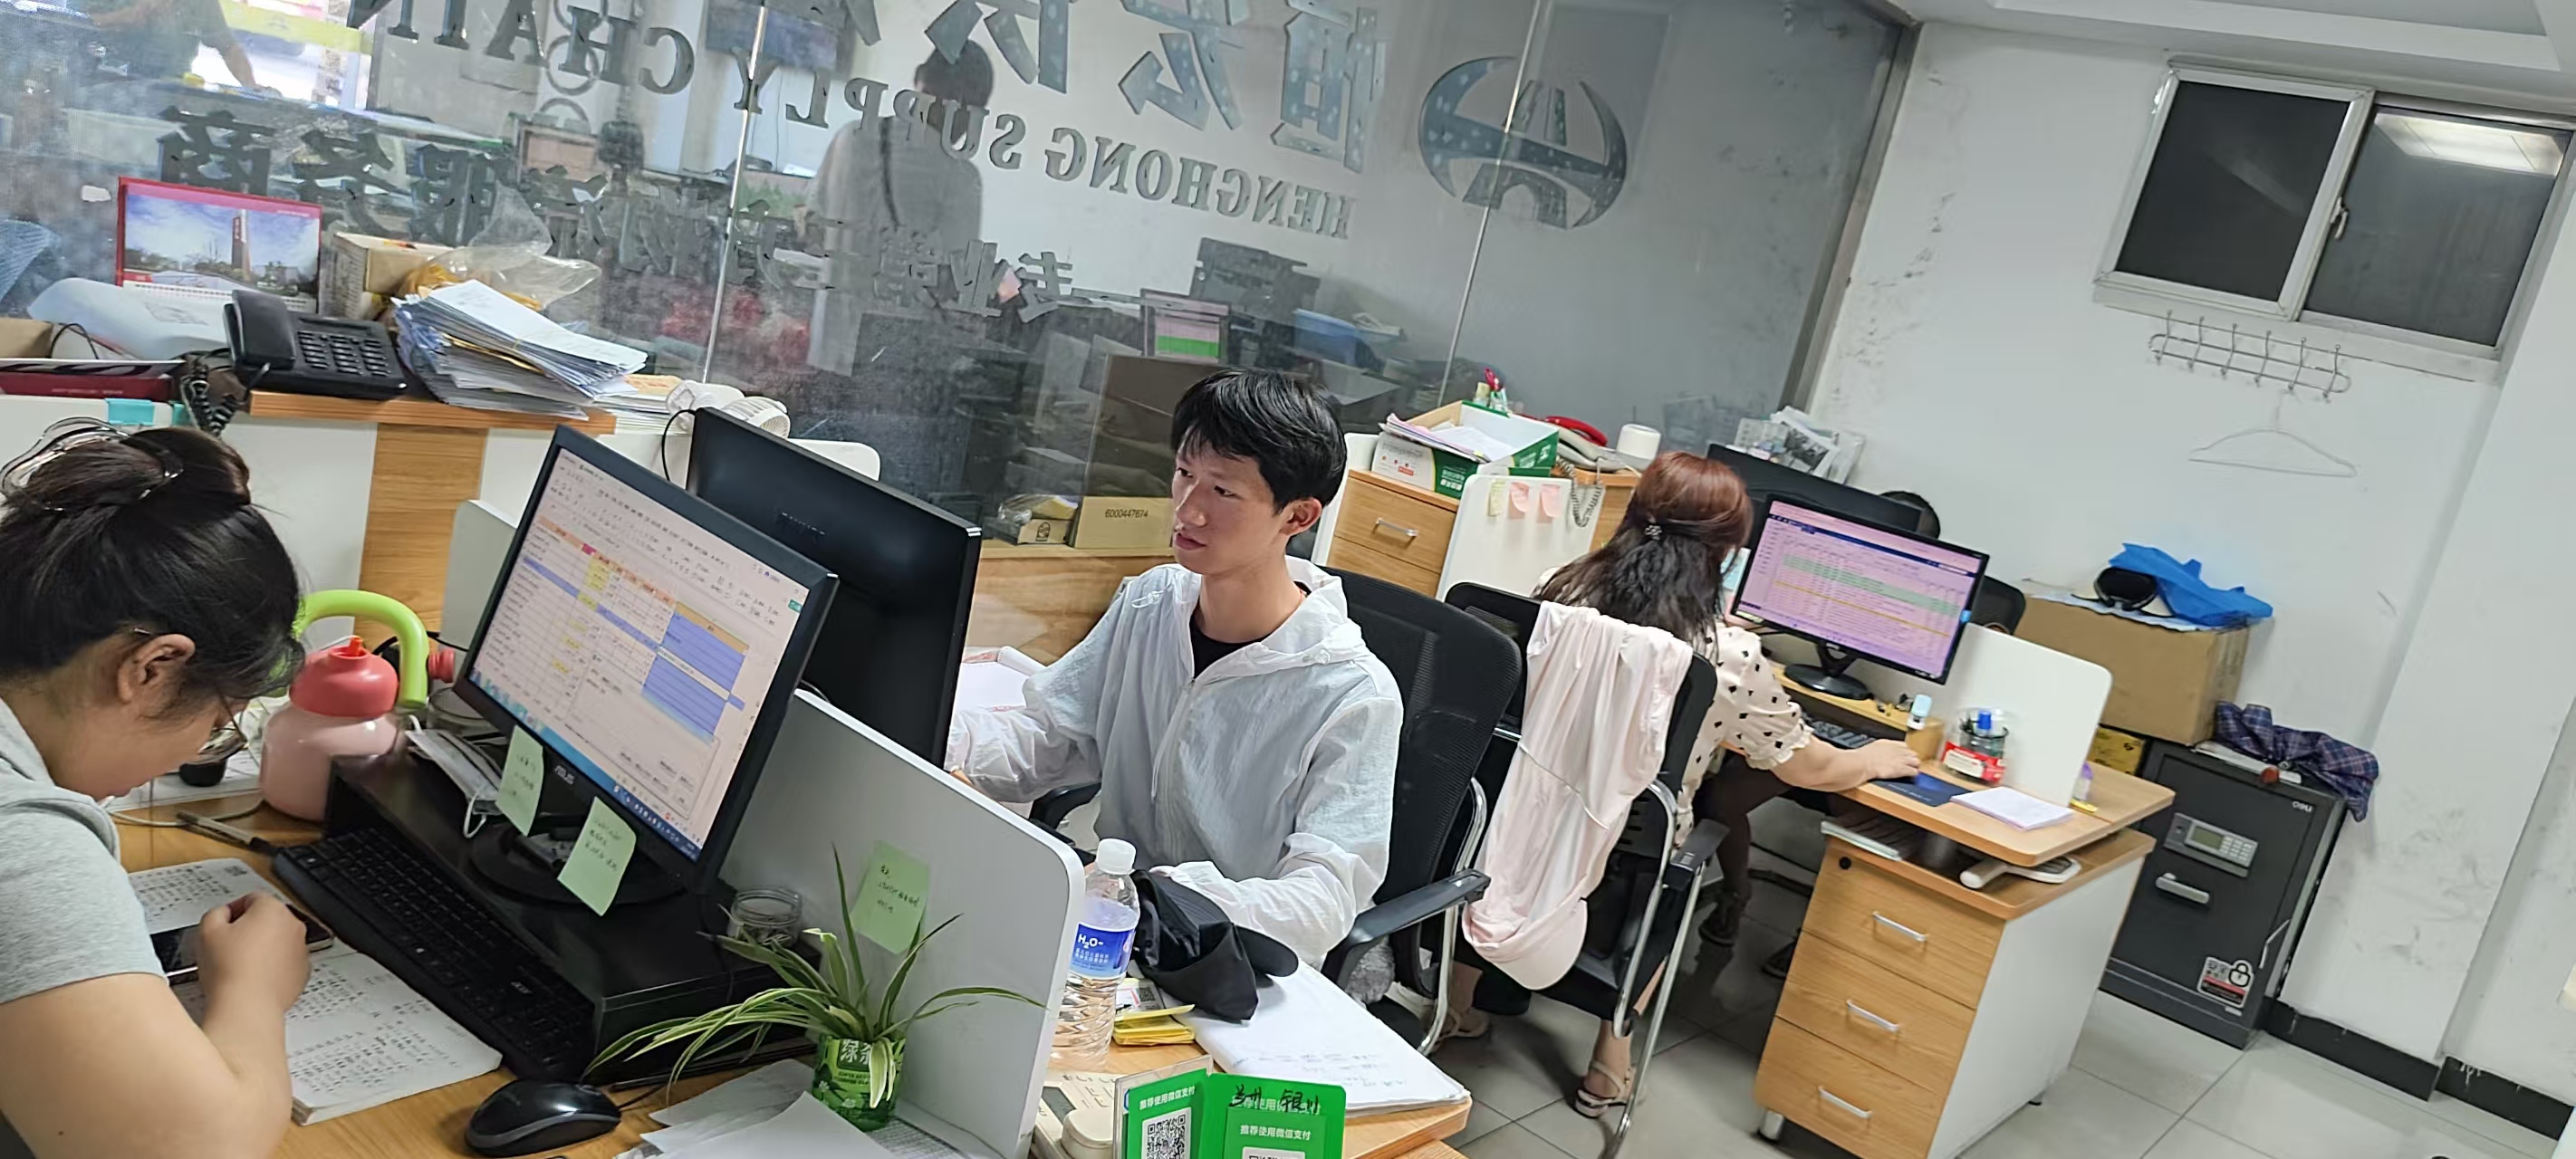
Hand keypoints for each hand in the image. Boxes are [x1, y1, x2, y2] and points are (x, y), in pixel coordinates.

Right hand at [194, 895, 308, 1013]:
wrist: (247, 1005)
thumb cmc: (229, 970)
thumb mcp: (207, 930)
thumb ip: (215, 913)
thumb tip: (223, 914)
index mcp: (272, 909)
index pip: (251, 899)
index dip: (232, 911)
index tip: (223, 925)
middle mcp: (293, 926)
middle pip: (267, 919)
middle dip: (248, 929)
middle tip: (227, 945)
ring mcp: (301, 950)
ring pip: (277, 941)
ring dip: (261, 947)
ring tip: (239, 964)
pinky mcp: (302, 972)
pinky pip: (285, 962)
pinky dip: (272, 966)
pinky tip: (253, 977)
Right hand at [1854, 740, 1921, 781]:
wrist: (1864, 763)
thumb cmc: (1865, 756)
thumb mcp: (1875, 746)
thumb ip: (1883, 746)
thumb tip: (1882, 748)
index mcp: (1892, 744)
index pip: (1905, 746)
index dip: (1905, 752)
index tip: (1903, 756)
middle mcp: (1899, 751)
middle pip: (1913, 754)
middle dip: (1911, 759)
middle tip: (1909, 764)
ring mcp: (1902, 760)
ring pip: (1917, 762)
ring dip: (1914, 766)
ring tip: (1911, 770)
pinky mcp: (1902, 769)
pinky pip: (1914, 772)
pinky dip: (1913, 774)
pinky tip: (1910, 775)